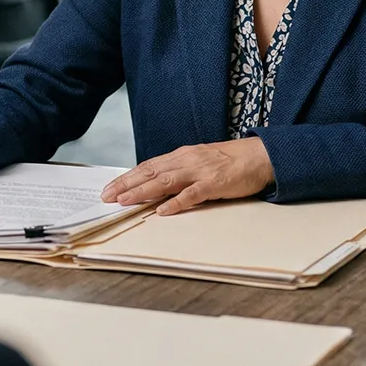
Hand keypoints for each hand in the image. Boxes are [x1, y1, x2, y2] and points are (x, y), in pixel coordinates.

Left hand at [100, 138, 274, 215]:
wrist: (259, 155)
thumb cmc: (230, 161)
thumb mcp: (200, 162)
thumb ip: (180, 172)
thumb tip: (156, 186)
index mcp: (182, 156)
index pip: (148, 166)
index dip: (127, 177)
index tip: (109, 188)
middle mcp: (187, 160)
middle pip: (151, 172)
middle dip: (127, 184)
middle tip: (106, 196)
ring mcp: (200, 171)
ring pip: (165, 181)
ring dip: (143, 192)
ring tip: (125, 202)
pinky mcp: (215, 183)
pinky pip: (192, 194)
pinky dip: (176, 202)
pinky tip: (162, 210)